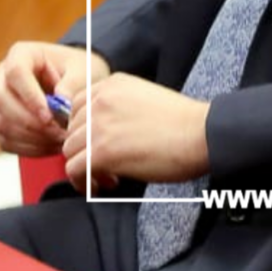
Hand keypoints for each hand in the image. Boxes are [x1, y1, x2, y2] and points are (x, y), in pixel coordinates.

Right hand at [0, 42, 110, 157]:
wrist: (79, 81)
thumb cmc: (80, 70)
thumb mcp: (84, 69)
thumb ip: (74, 83)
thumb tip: (61, 103)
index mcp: (21, 55)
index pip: (15, 73)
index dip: (29, 96)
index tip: (49, 115)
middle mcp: (3, 78)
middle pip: (0, 101)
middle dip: (29, 121)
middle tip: (57, 133)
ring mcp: (0, 103)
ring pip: (2, 124)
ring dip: (31, 137)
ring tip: (61, 141)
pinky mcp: (4, 123)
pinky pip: (8, 141)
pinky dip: (30, 148)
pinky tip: (53, 146)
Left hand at [63, 74, 210, 189]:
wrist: (202, 134)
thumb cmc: (185, 122)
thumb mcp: (146, 97)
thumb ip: (119, 106)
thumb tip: (102, 130)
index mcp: (113, 85)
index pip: (75, 107)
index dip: (84, 128)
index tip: (96, 142)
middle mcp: (100, 101)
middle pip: (71, 130)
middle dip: (84, 148)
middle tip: (104, 162)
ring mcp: (98, 127)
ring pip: (69, 151)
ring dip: (84, 166)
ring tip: (106, 175)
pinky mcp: (101, 152)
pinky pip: (74, 171)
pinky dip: (83, 182)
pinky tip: (101, 185)